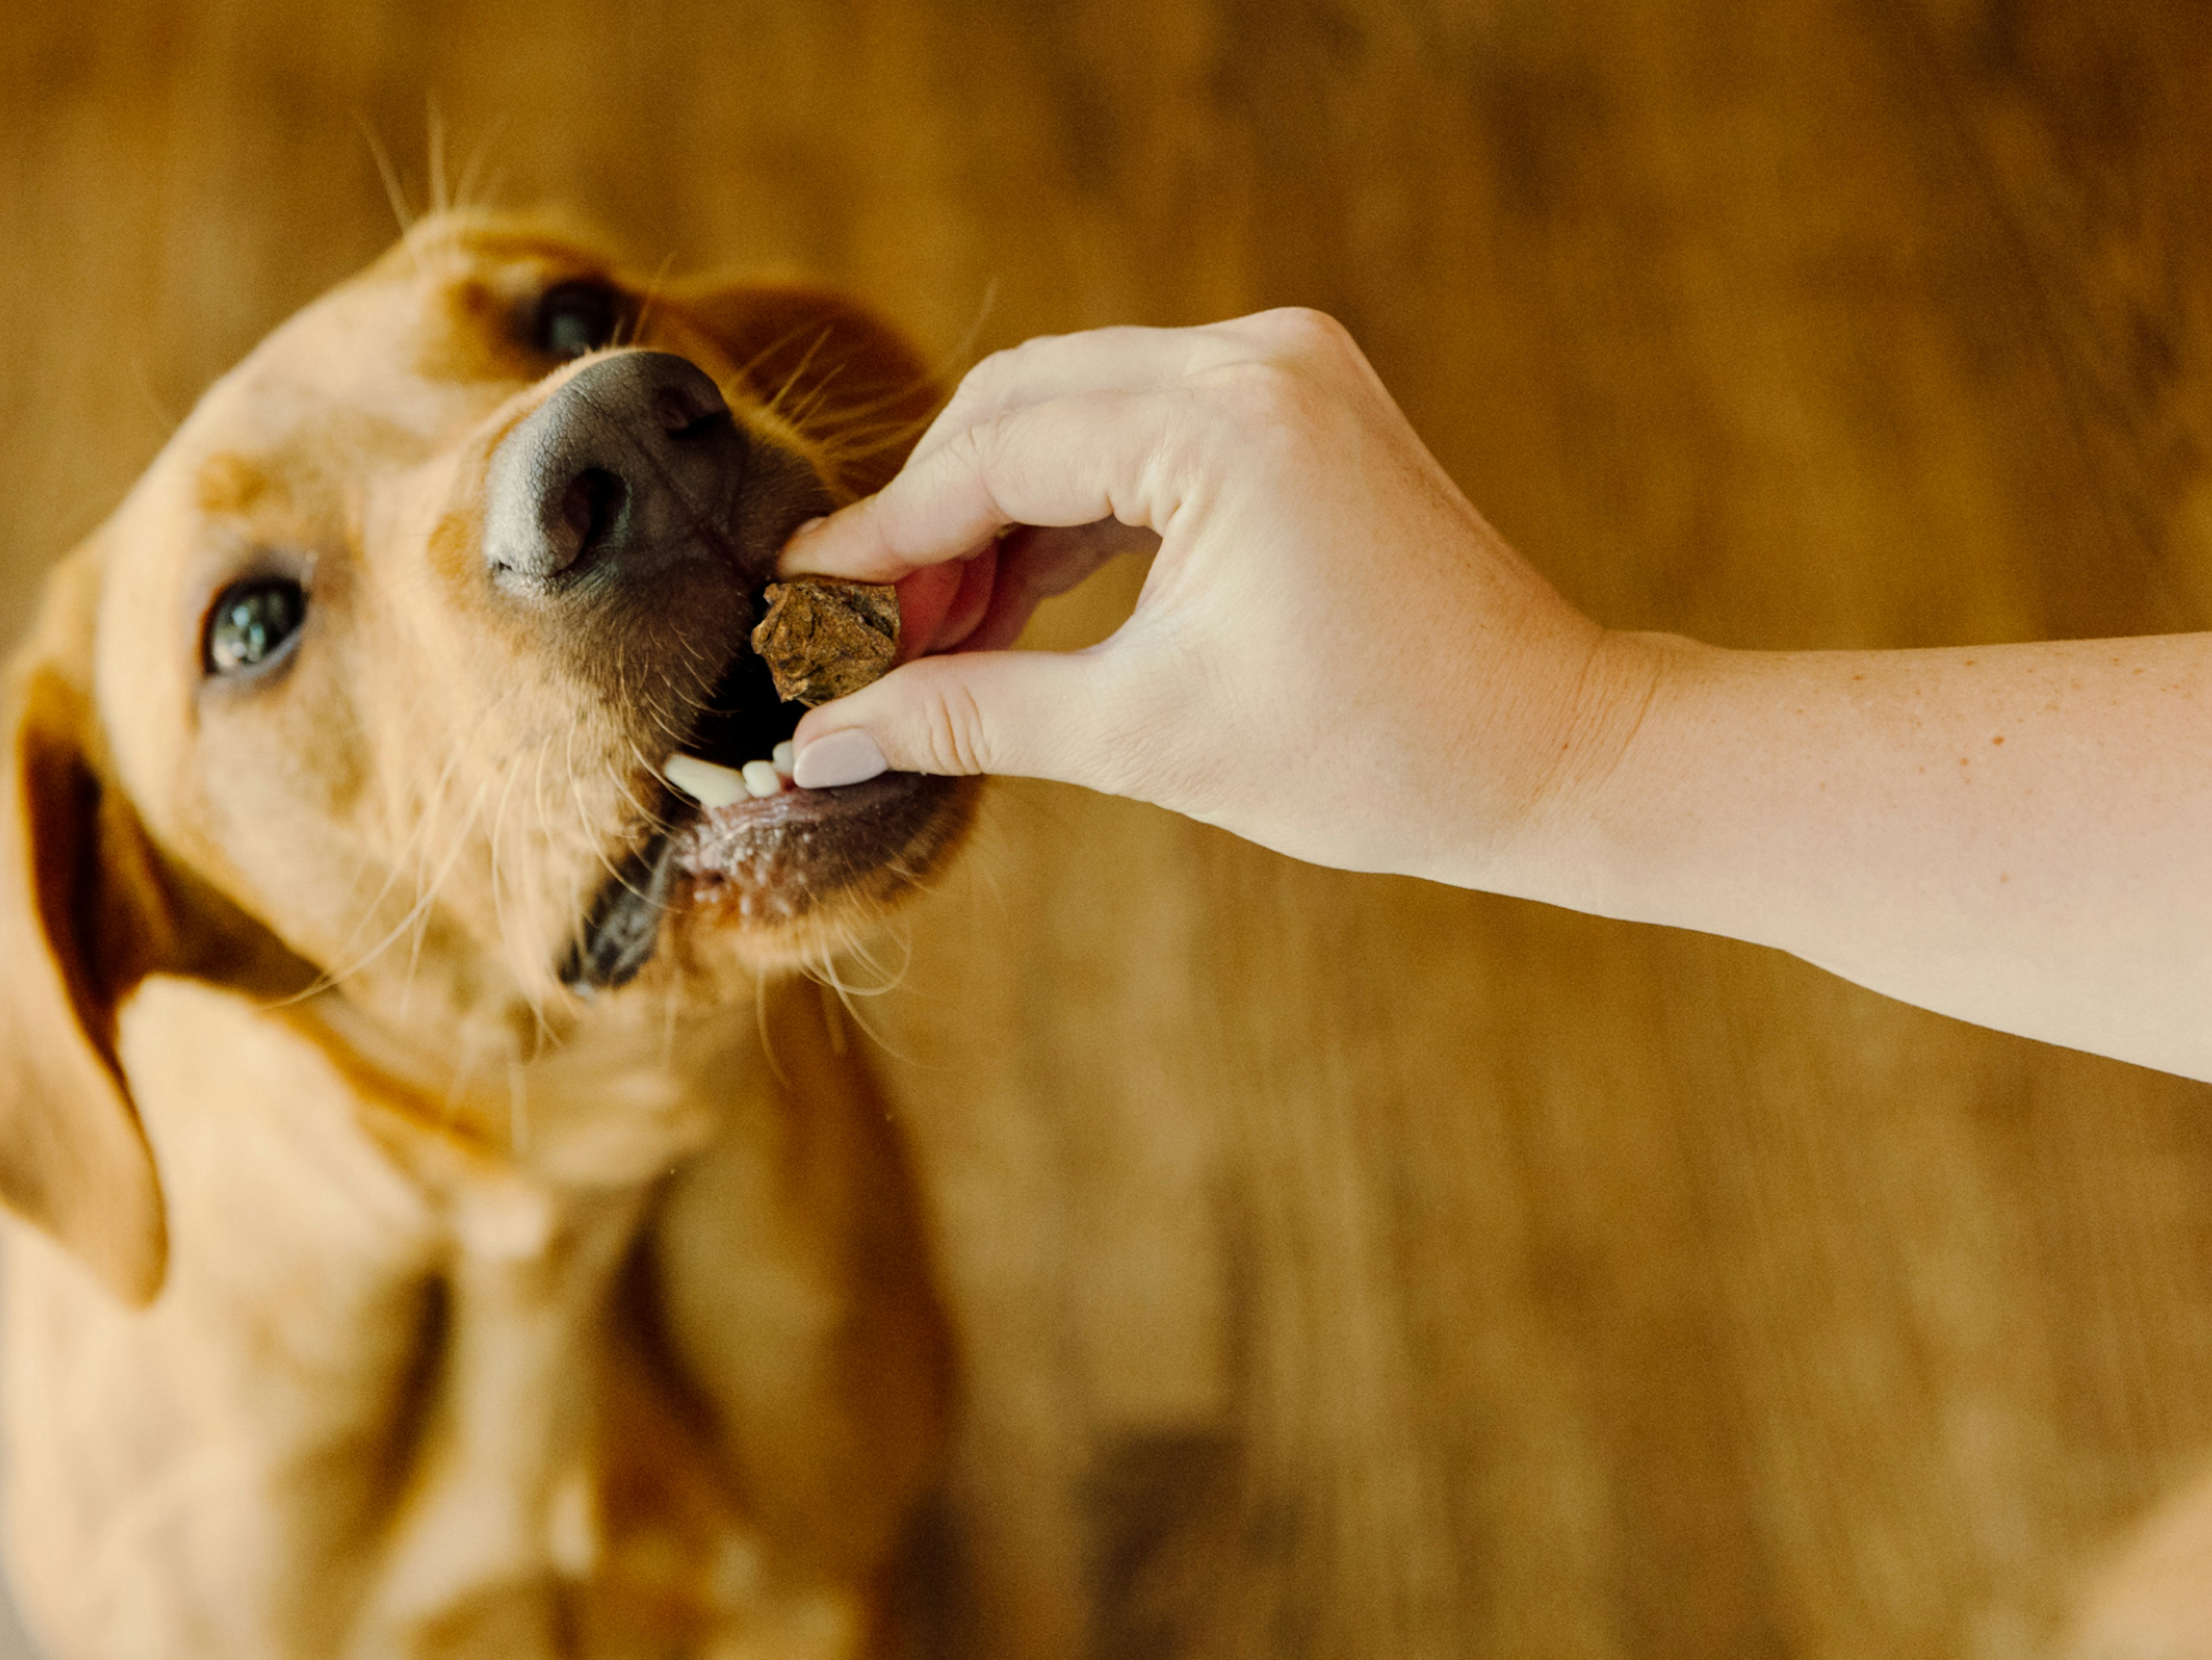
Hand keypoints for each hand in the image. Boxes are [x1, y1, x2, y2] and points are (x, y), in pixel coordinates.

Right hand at [781, 310, 1643, 884]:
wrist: (1549, 753)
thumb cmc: (1374, 757)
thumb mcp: (1144, 737)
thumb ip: (968, 714)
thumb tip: (821, 740)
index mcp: (1224, 424)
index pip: (994, 453)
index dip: (884, 537)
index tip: (799, 602)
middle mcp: (1255, 359)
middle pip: (1018, 404)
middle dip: (931, 519)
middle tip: (870, 635)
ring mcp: (1284, 368)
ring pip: (1071, 410)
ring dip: (995, 513)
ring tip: (938, 635)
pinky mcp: (1298, 401)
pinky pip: (1137, 430)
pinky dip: (1070, 507)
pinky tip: (1016, 599)